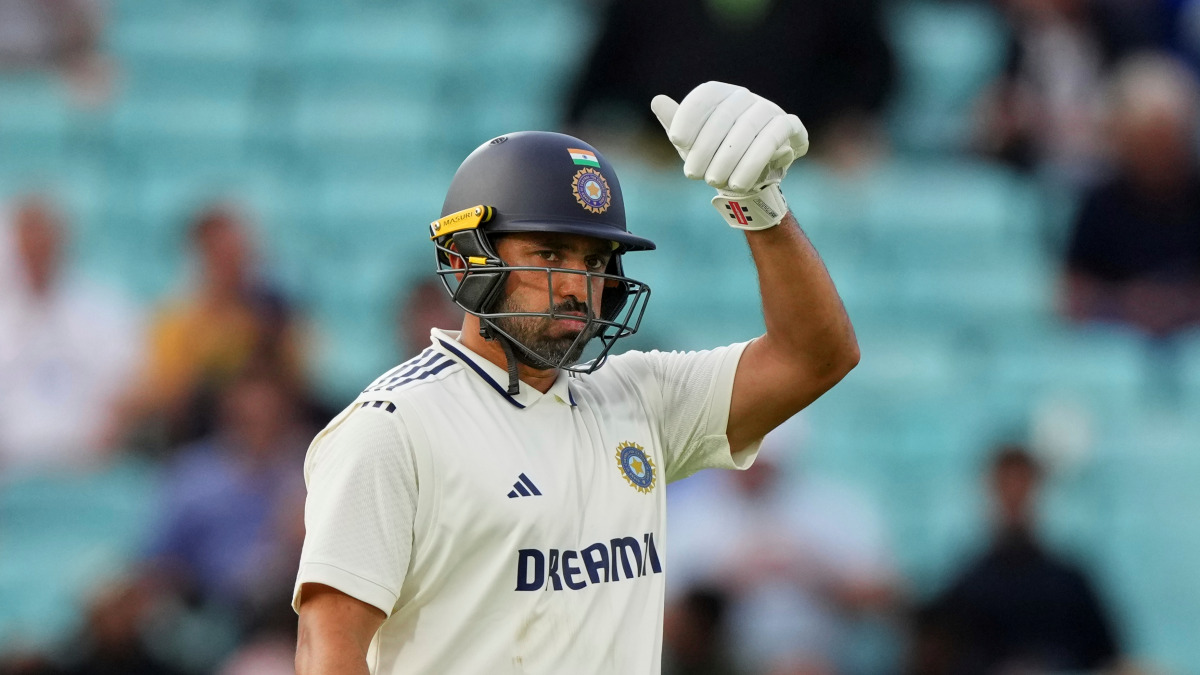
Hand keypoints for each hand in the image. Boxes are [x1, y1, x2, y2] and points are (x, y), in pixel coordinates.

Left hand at [652, 82, 807, 229]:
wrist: (748, 178)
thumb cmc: (715, 156)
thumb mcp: (692, 143)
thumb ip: (676, 122)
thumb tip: (657, 101)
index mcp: (721, 95)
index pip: (706, 95)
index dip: (690, 115)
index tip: (676, 140)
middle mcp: (745, 97)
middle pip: (725, 114)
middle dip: (705, 147)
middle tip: (692, 175)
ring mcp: (769, 109)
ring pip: (749, 128)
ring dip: (729, 158)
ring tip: (714, 182)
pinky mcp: (789, 125)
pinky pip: (773, 139)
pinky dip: (754, 163)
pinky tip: (739, 184)